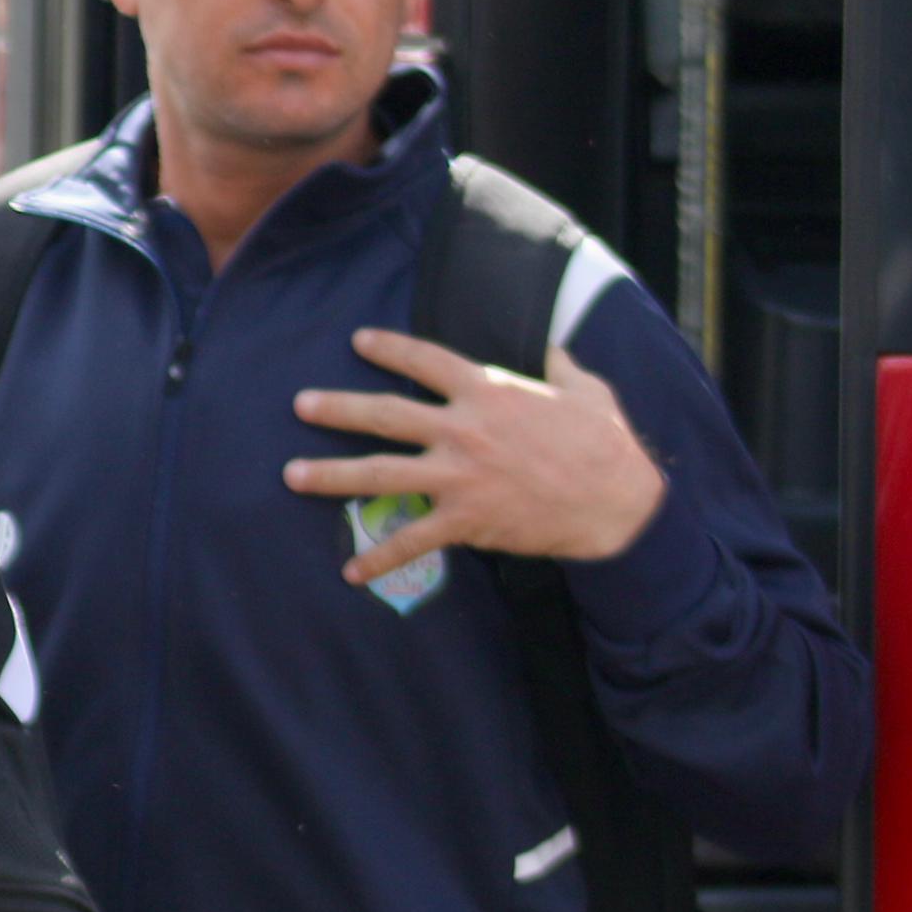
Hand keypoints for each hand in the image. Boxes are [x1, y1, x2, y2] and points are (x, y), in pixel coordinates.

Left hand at [286, 329, 668, 584]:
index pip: (427, 360)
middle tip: (299, 405)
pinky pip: (412, 539)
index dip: (390, 348)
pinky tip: (350, 570)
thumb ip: (559, 365)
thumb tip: (554, 345)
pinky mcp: (464, 520)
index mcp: (489, 392)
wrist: (620, 503)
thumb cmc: (605, 444)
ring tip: (291, 475)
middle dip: (337, 408)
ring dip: (331, 475)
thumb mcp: (586, 391)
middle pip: (385, 413)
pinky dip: (379, 557)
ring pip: (380, 472)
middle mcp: (464, 430)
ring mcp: (459, 476)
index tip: (358, 341)